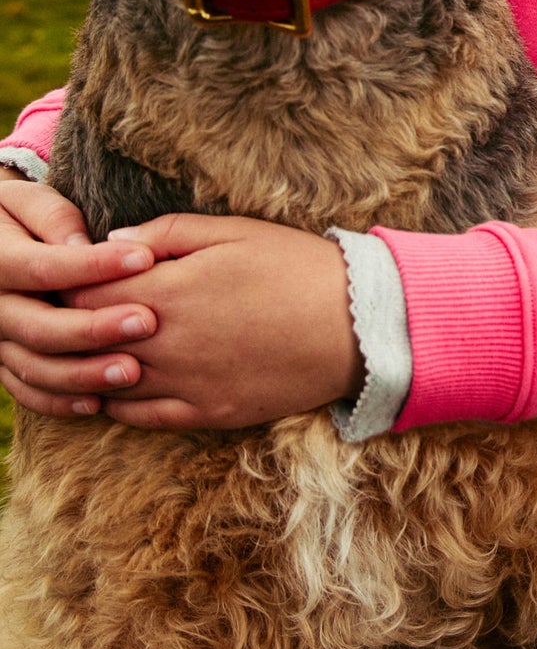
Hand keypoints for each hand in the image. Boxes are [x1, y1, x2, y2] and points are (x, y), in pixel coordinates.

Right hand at [0, 169, 158, 416]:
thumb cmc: (20, 216)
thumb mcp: (27, 202)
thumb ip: (53, 219)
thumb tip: (81, 246)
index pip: (43, 268)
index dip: (94, 266)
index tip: (146, 259)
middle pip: (39, 327)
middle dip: (94, 329)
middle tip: (149, 322)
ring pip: (34, 368)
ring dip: (84, 375)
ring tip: (135, 372)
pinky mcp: (6, 362)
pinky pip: (27, 391)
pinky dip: (60, 402)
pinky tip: (100, 403)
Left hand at [63, 213, 364, 431]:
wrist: (357, 325)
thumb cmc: (297, 267)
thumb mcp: (234, 231)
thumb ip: (167, 232)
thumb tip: (112, 241)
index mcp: (168, 291)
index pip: (83, 292)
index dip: (68, 282)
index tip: (71, 275)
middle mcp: (166, 343)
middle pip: (86, 340)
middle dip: (71, 325)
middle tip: (68, 313)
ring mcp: (186, 384)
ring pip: (107, 383)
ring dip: (89, 367)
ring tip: (87, 351)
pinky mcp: (208, 413)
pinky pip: (142, 417)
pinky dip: (119, 404)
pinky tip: (117, 387)